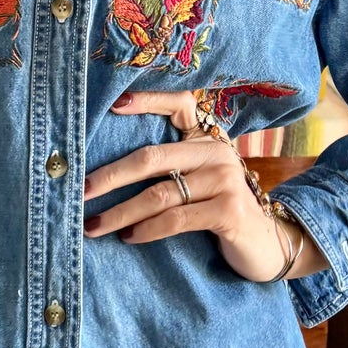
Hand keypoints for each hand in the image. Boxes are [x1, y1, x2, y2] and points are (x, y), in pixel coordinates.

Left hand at [83, 87, 329, 284]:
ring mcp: (225, 181)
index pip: (179, 104)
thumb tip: (108, 172)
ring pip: (159, 194)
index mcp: (208, 139)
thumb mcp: (200, 181)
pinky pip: (176, 218)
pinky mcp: (229, 211)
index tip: (114, 106)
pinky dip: (147, 229)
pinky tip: (129, 237)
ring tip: (94, 225)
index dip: (148, 101)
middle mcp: (217, 153)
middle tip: (81, 191)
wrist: (266, 246)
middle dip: (110, 176)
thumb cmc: (221, 212)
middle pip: (152, 158)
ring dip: (120, 212)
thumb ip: (171, 168)